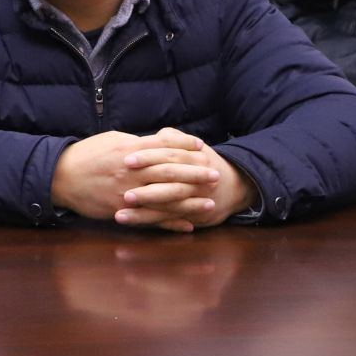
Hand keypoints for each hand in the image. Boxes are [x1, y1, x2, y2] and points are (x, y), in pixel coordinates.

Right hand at [51, 128, 225, 231]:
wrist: (60, 177)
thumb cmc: (85, 155)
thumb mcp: (110, 141)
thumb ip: (135, 143)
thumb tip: (157, 142)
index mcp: (129, 150)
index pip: (163, 146)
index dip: (184, 146)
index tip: (202, 147)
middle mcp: (131, 172)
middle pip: (170, 172)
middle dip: (195, 174)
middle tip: (216, 174)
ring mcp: (128, 193)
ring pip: (165, 198)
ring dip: (190, 202)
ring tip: (210, 203)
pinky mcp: (122, 210)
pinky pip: (151, 219)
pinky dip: (171, 223)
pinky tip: (188, 225)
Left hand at [116, 139, 257, 230]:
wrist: (235, 186)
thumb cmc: (202, 162)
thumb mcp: (192, 147)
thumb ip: (173, 139)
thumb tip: (156, 135)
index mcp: (195, 158)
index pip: (169, 156)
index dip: (148, 157)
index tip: (127, 160)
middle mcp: (197, 180)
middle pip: (169, 183)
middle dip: (146, 189)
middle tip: (123, 192)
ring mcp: (194, 200)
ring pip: (167, 206)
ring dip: (143, 211)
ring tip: (120, 213)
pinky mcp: (190, 216)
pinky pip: (167, 220)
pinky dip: (147, 221)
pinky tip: (127, 220)